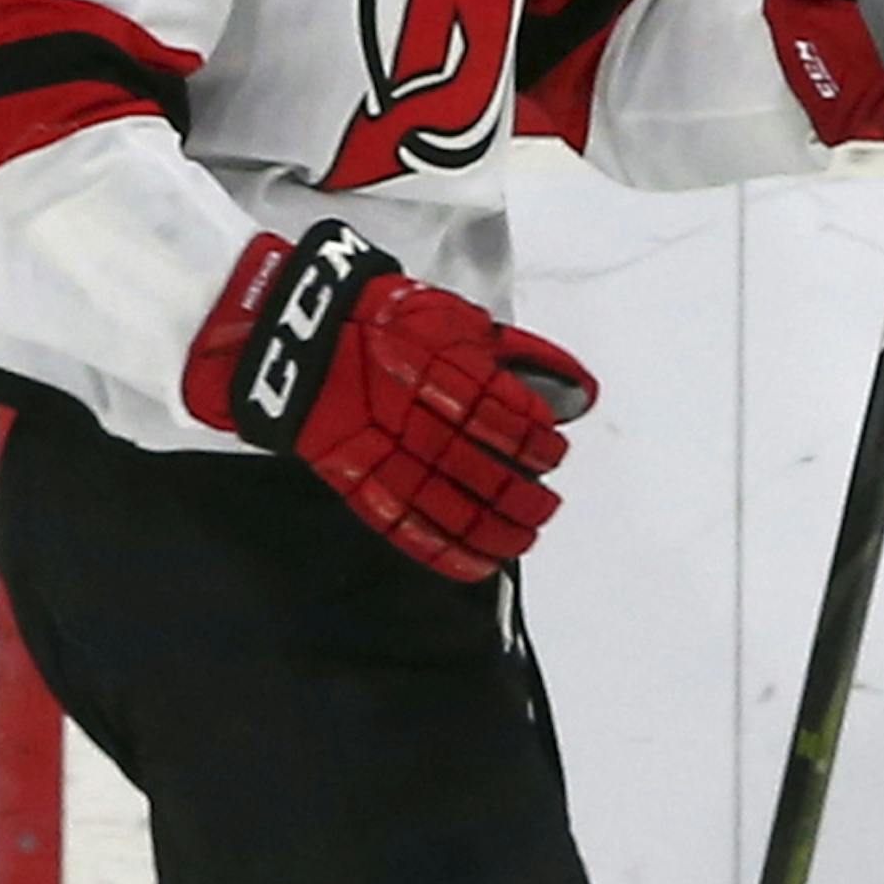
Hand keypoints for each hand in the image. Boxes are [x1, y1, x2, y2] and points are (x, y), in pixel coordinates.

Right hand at [183, 219, 597, 583]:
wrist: (302, 336)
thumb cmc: (386, 321)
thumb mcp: (457, 320)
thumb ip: (521, 353)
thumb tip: (581, 388)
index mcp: (451, 372)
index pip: (515, 422)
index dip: (542, 444)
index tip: (551, 450)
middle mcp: (425, 419)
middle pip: (493, 472)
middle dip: (528, 494)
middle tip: (545, 502)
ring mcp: (391, 456)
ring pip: (459, 508)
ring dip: (500, 530)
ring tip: (523, 536)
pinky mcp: (362, 484)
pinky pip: (411, 528)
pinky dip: (450, 553)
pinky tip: (480, 564)